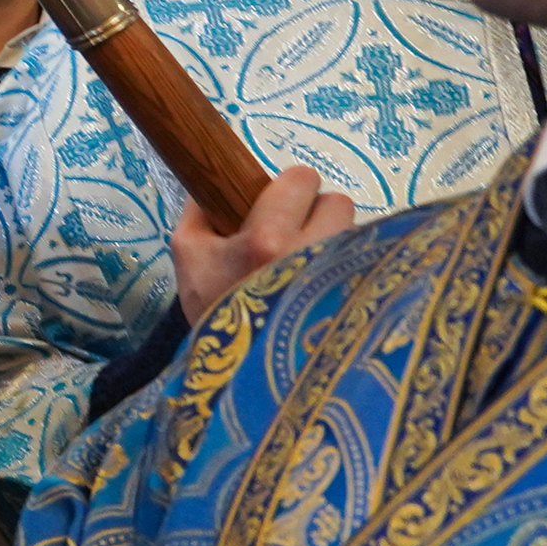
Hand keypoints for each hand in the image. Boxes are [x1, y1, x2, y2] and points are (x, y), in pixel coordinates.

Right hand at [173, 165, 349, 326]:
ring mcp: (339, 278)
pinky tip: (320, 283)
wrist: (239, 367)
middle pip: (337, 201)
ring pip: (352, 230)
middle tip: (294, 232)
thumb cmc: (212, 308)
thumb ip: (200, 209)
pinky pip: (359, 261)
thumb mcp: (187, 254)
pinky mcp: (358, 298)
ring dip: (332, 239)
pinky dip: (342, 265)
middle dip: (316, 212)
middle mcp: (311, 256)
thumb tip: (219, 179)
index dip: (289, 188)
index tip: (277, 204)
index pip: (302, 178)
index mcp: (265, 240)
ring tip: (307, 261)